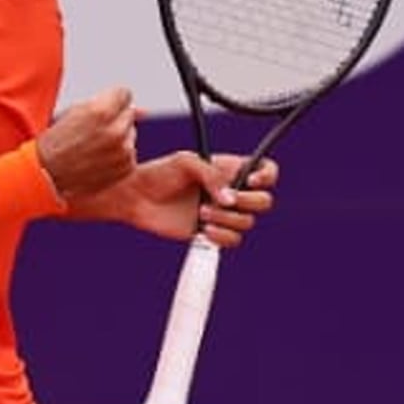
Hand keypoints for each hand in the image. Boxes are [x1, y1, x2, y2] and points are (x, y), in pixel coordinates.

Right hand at [36, 87, 139, 200]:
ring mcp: (122, 151)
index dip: (111, 100)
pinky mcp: (126, 167)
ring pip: (130, 134)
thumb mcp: (75, 112)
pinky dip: (118, 156)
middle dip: (115, 119)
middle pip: (129, 114)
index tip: (101, 110)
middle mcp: (115, 131)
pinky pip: (130, 154)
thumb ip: (110, 104)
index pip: (125, 93)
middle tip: (94, 131)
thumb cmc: (57, 142)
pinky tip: (99, 159)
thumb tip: (143, 110)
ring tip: (94, 147)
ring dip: (118, 138)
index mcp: (101, 112)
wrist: (46, 175)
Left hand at [79, 150, 278, 247]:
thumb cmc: (159, 173)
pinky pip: (232, 240)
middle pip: (264, 202)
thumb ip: (211, 176)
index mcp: (230, 170)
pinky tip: (204, 229)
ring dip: (227, 219)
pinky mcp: (211, 234)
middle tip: (226, 200)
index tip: (250, 181)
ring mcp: (222, 214)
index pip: (266, 171)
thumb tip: (229, 199)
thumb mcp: (186, 162)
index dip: (267, 176)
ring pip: (247, 223)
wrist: (136, 197)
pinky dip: (222, 236)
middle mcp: (230, 192)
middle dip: (248, 202)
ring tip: (202, 212)